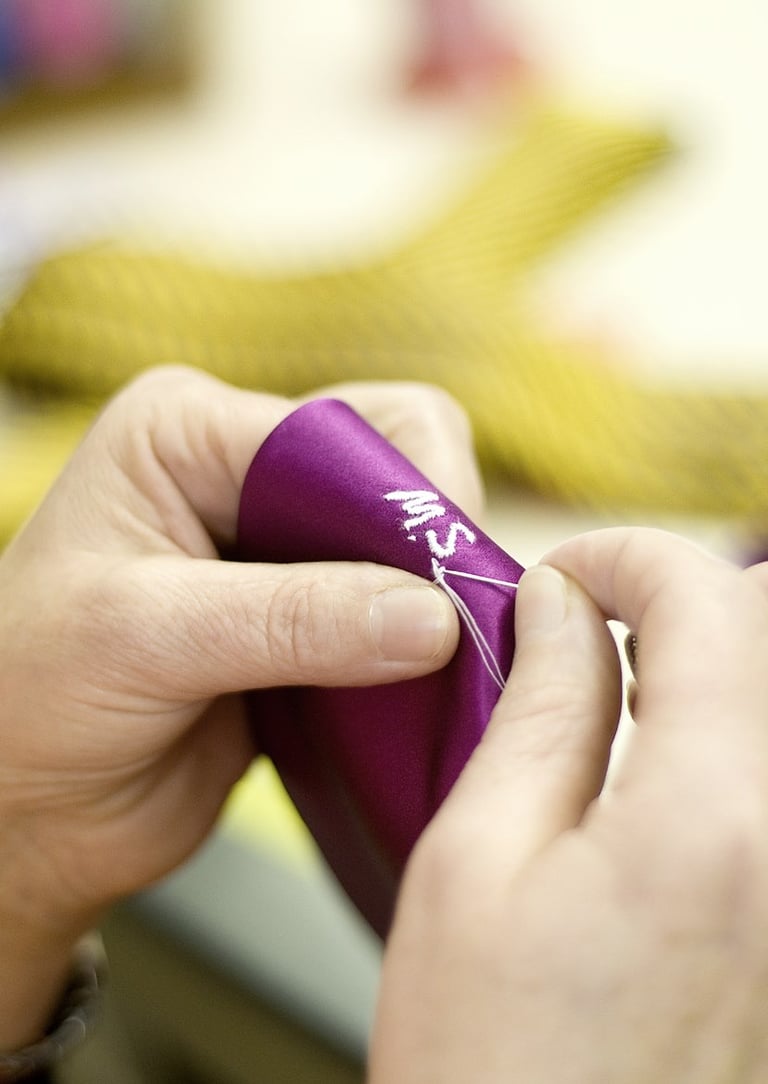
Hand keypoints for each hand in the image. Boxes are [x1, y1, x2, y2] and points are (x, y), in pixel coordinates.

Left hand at [0, 367, 480, 1048]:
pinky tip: (429, 685)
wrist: (26, 811)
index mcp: (188, 431)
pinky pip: (395, 611)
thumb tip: (435, 617)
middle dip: (431, 542)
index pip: (340, 429)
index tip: (450, 581)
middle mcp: (241, 471)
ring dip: (435, 598)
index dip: (408, 496)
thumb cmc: (32, 702)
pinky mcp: (308, 617)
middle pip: (392, 465)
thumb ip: (292, 619)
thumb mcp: (144, 638)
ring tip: (458, 660)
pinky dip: (420, 648)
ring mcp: (280, 545)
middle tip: (463, 623)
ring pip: (403, 541)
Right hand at [371, 528, 767, 1082]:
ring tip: (614, 691)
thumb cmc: (490, 1068)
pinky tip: (655, 767)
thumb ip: (535, 708)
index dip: (623, 556)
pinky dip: (723, 737)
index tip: (557, 576)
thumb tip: (558, 606)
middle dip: (676, 598)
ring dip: (706, 666)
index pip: (708, 599)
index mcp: (711, 819)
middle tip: (582, 627)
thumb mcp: (475, 863)